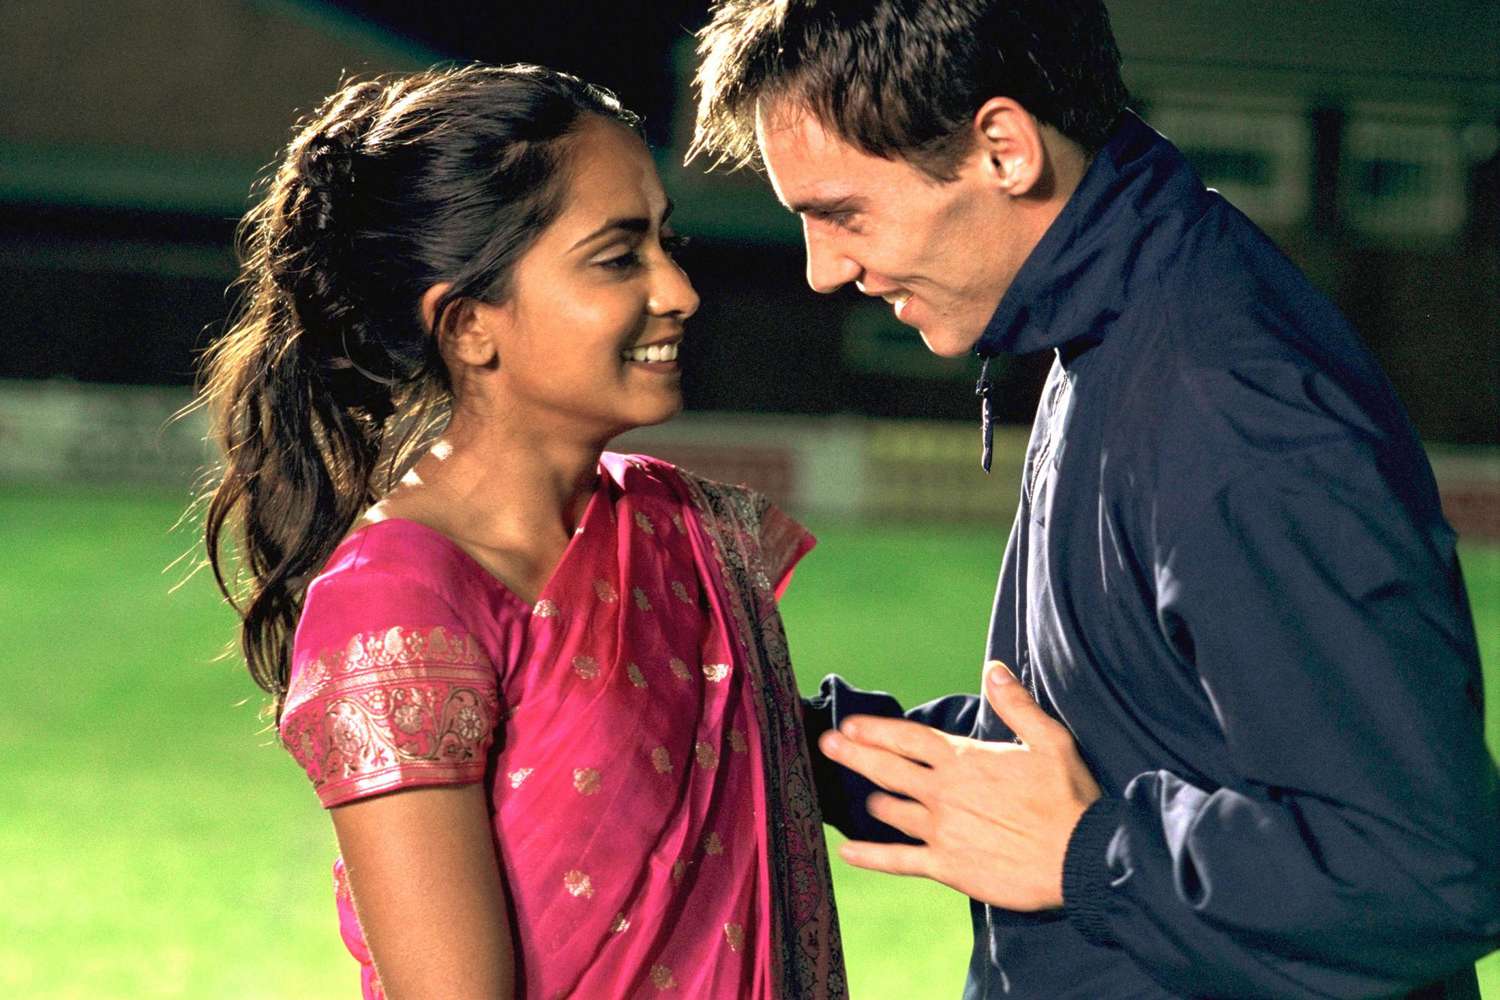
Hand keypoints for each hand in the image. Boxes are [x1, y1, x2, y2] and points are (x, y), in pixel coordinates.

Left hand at [819, 660, 1101, 910]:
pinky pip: (899, 860)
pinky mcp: (948, 867)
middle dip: (854, 755)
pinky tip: (847, 852)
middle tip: (825, 745)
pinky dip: (870, 856)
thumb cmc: (1070, 798)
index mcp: (965, 759)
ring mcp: (942, 831)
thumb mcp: (1050, 740)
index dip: (875, 730)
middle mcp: (945, 792)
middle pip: (888, 769)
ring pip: (891, 811)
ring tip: (856, 797)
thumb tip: (994, 667)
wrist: (1084, 858)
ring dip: (872, 801)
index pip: (908, 738)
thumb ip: (1016, 704)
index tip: (849, 725)